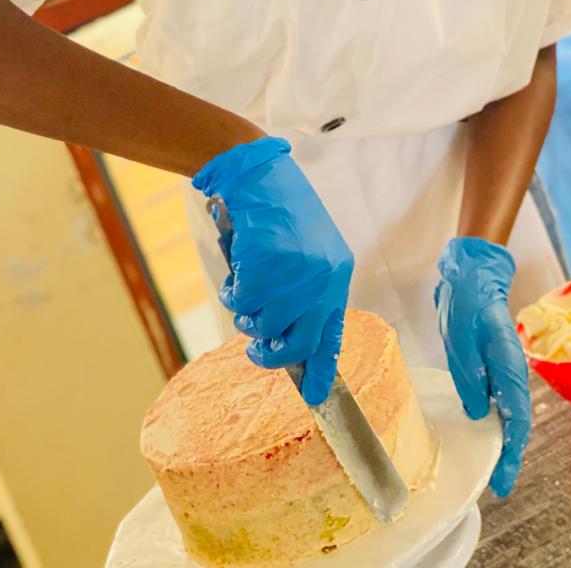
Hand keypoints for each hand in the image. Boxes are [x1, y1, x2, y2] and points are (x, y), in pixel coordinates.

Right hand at [192, 137, 353, 405]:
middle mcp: (324, 274)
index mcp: (337, 273)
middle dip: (270, 352)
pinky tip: (236, 272)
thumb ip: (303, 292)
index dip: (321, 369)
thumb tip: (286, 338)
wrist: (259, 172)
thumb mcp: (306, 251)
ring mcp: (297, 268)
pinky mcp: (268, 259)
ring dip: (246, 312)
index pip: (331, 333)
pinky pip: (243, 298)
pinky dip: (233, 291)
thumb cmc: (279, 211)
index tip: (316, 398)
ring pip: (264, 322)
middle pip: (296, 341)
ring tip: (243, 288)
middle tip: (255, 346)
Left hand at [435, 237, 530, 496]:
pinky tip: (487, 437)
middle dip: (510, 455)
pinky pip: (501, 402)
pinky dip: (498, 424)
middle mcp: (513, 371)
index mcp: (508, 364)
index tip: (502, 477)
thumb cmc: (465, 306)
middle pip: (517, 421)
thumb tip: (478, 413)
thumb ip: (471, 377)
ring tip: (495, 470)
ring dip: (505, 442)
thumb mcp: (461, 341)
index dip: (511, 450)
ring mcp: (507, 371)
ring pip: (511, 414)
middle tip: (499, 485)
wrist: (471, 280)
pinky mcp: (496, 369)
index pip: (515, 416)